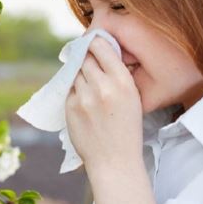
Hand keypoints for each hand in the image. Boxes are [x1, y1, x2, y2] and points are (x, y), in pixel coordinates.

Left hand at [64, 37, 143, 171]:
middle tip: (89, 63)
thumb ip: (117, 75)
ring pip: (75, 72)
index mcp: (122, 81)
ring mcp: (84, 97)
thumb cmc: (126, 129)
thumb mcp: (133, 97)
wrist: (114, 160)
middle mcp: (102, 86)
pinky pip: (69, 89)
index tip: (93, 43)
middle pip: (85, 57)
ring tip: (90, 88)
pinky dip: (75, 91)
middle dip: (86, 58)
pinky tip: (85, 102)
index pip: (101, 47)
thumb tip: (100, 52)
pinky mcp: (70, 107)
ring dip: (80, 75)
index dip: (95, 42)